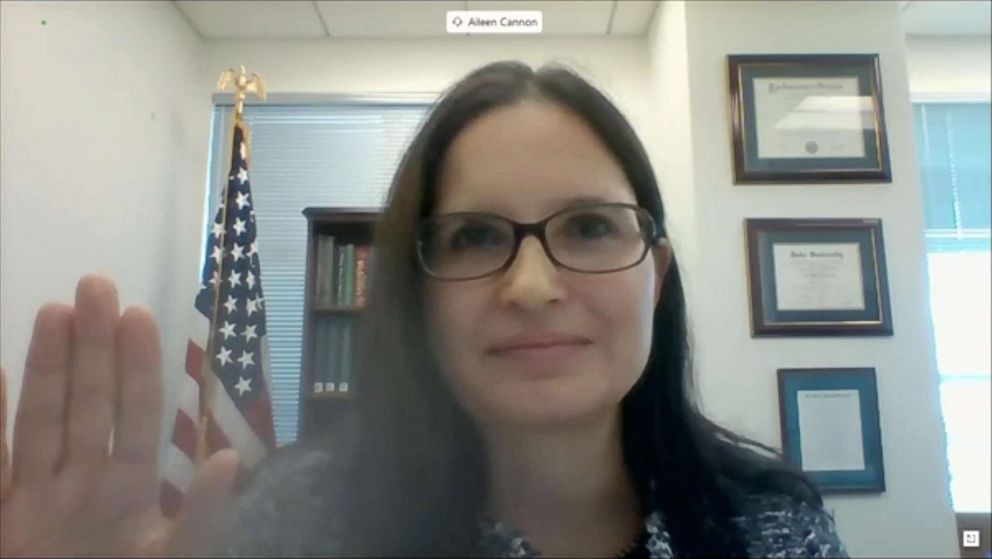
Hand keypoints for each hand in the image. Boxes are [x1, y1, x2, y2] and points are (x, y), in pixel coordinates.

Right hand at [0, 274, 240, 556]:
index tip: (141, 315)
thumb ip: (200, 520)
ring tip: (56, 310)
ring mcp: (38, 500)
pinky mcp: (0, 518)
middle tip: (97, 284)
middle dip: (94, 346)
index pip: (136, 416)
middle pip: (89, 402)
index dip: (138, 367)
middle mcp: (83, 486)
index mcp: (129, 494)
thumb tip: (227, 463)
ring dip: (48, 366)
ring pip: (43, 419)